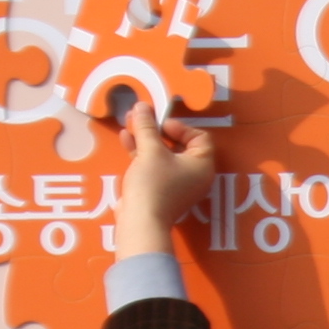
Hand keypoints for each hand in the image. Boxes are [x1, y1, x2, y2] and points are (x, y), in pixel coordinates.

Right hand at [111, 94, 216, 260]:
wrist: (141, 221)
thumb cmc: (153, 184)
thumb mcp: (150, 150)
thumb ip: (147, 126)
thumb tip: (142, 107)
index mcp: (202, 165)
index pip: (200, 137)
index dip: (180, 126)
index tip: (161, 124)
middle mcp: (194, 175)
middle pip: (178, 144)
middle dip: (157, 129)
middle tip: (141, 117)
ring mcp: (177, 184)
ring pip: (163, 154)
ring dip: (146, 137)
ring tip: (129, 122)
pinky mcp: (160, 190)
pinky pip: (154, 165)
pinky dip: (142, 152)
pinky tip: (126, 138)